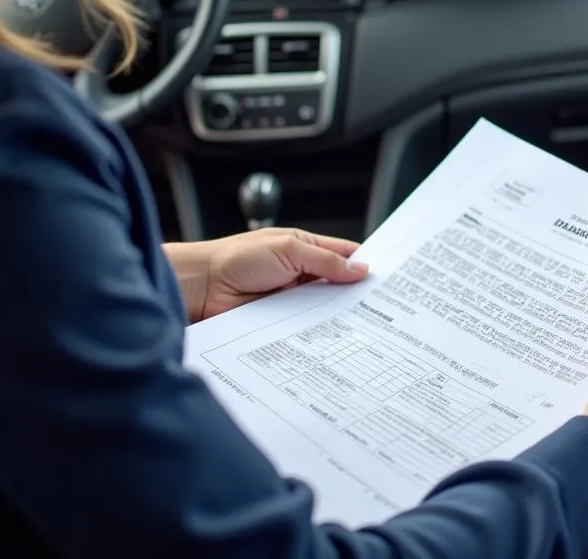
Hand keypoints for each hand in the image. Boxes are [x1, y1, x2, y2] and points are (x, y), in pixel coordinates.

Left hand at [165, 229, 367, 321]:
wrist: (200, 288)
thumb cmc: (237, 258)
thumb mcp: (289, 249)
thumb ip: (326, 260)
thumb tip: (360, 269)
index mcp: (305, 248)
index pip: (343, 254)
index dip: (364, 264)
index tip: (387, 278)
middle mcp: (300, 274)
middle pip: (337, 285)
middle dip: (355, 295)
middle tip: (383, 309)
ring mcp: (291, 300)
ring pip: (323, 310)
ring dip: (337, 317)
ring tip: (364, 327)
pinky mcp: (280, 323)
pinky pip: (305, 329)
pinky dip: (317, 333)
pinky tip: (333, 340)